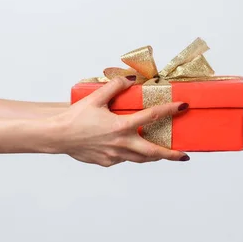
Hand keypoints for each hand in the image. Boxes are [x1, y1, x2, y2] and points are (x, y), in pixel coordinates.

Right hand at [49, 76, 189, 166]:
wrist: (58, 136)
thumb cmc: (75, 117)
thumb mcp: (95, 98)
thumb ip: (115, 87)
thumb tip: (130, 79)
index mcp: (121, 126)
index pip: (151, 116)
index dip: (170, 110)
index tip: (182, 106)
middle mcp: (121, 143)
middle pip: (153, 152)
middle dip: (171, 154)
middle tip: (184, 155)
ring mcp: (114, 155)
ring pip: (139, 159)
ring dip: (153, 156)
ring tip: (162, 154)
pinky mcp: (107, 162)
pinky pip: (123, 158)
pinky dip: (130, 154)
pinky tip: (129, 148)